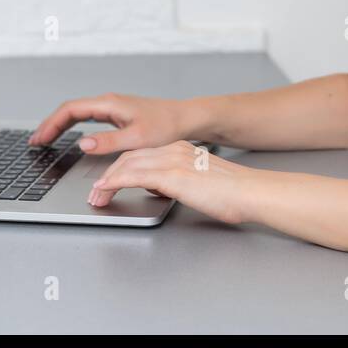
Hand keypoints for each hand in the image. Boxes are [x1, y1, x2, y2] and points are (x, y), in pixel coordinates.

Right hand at [29, 93, 202, 153]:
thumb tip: (82, 143)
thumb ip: (108, 142)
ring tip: (45, 139)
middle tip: (35, 142)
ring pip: (78, 113)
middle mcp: (108, 103)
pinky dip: (73, 126)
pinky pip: (87, 118)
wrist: (185, 119)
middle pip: (70, 110)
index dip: (51, 124)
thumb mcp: (137, 139)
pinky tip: (69, 136)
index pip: (71, 109)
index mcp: (109, 104)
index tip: (39, 139)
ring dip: (59, 125)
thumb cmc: (166, 127)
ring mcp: (112, 108)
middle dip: (50, 124)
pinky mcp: (117, 116)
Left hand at [86, 141, 258, 223]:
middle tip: (96, 191)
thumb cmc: (233, 192)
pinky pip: (133, 176)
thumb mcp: (200, 183)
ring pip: (127, 165)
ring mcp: (172, 161)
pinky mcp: (171, 175)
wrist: (250, 192)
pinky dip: (114, 182)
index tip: (109, 181)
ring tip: (97, 197)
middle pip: (129, 157)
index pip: (141, 154)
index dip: (121, 168)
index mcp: (181, 150)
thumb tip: (160, 189)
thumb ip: (178, 182)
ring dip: (106, 181)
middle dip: (108, 174)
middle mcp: (174, 150)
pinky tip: (106, 190)